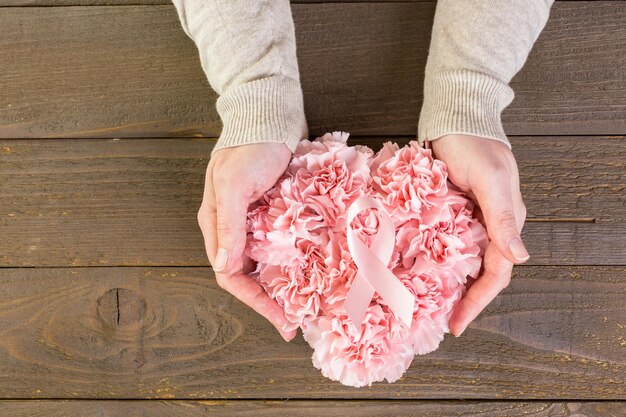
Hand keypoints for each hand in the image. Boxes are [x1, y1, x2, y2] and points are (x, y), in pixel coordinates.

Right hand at [197, 142, 296, 341]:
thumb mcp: (235, 184)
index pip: (230, 275)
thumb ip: (228, 225)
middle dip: (269, 300)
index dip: (255, 302)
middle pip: (248, 275)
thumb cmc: (251, 146)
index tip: (282, 320)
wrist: (270, 113)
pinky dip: (292, 261)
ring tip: (305, 301)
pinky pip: (280, 244)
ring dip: (281, 283)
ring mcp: (253, 219)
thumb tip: (222, 266)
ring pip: (264, 263)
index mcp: (216, 224)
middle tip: (296, 320)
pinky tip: (311, 270)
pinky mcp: (273, 211)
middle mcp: (232, 227)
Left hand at [430, 134, 528, 336]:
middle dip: (465, 299)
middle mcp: (490, 225)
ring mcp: (471, 218)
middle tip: (442, 322)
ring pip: (464, 261)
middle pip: (481, 272)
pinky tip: (421, 272)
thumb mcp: (490, 179)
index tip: (457, 324)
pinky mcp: (452, 210)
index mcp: (505, 221)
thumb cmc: (473, 145)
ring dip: (451, 284)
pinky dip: (437, 261)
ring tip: (431, 306)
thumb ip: (502, 216)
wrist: (455, 118)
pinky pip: (447, 243)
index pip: (496, 273)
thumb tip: (521, 257)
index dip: (478, 301)